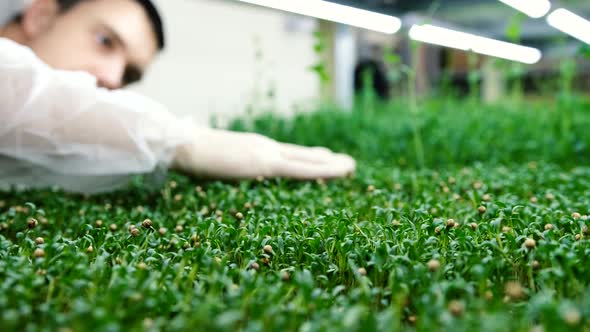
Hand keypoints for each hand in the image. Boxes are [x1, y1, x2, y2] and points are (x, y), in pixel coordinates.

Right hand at [172, 128, 355, 179]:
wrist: (185, 146)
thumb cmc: (193, 154)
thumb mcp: (214, 159)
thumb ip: (224, 160)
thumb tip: (222, 158)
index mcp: (254, 149)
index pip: (286, 155)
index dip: (307, 157)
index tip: (325, 158)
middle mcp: (265, 148)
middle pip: (301, 156)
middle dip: (325, 161)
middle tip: (347, 164)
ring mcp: (267, 153)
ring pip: (307, 161)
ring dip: (331, 165)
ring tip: (351, 167)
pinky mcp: (266, 163)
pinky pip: (301, 169)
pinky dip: (324, 170)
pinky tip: (340, 171)